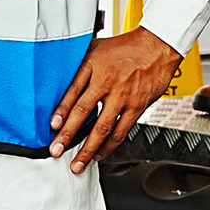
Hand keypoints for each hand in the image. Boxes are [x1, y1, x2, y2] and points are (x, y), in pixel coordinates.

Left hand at [50, 26, 179, 173]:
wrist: (157, 46)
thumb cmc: (125, 47)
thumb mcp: (95, 47)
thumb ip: (77, 62)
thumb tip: (57, 76)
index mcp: (92, 66)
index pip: (72, 91)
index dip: (61, 110)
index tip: (52, 126)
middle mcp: (106, 82)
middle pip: (83, 112)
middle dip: (68, 135)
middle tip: (56, 150)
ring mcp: (122, 96)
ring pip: (102, 128)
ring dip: (88, 148)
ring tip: (78, 163)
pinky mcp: (137, 106)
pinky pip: (121, 131)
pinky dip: (109, 146)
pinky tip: (99, 154)